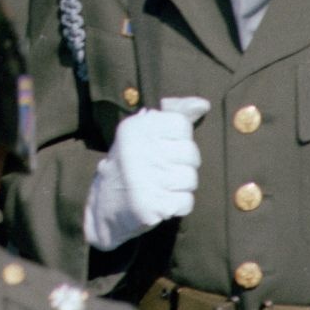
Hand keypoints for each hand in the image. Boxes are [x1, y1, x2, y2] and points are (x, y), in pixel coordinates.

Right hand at [83, 96, 208, 250]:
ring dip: (181, 186)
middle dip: (183, 165)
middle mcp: (138, 150)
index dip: (179, 139)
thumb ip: (174, 113)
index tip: (163, 146)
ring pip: (191, 179)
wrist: (105, 204)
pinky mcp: (150, 205)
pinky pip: (186, 202)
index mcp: (136, 127)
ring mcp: (143, 179)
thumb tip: (204, 104)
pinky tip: (161, 202)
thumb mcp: (144, 131)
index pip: (182, 125)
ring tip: (161, 186)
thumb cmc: (132, 161)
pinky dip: (178, 205)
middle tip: (163, 170)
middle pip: (190, 153)